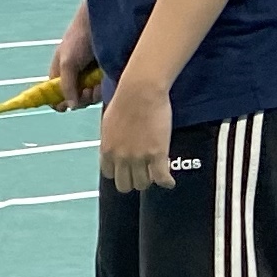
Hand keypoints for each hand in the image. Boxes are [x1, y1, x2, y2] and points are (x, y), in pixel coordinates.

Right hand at [49, 3, 99, 110]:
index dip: (58, 102)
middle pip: (75, 100)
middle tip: (86, 90)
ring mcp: (90, 77)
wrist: (103, 22)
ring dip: (93, 93)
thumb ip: (66, 85)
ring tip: (97, 79)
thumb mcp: (68, 62)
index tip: (64, 106)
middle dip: (80, 99)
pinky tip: (105, 77)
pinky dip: (103, 89)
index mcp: (60, 72)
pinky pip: (103, 91)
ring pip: (90, 98)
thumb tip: (70, 107)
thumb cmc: (79, 38)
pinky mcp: (105, 76)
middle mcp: (75, 77)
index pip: (54, 95)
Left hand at [98, 71, 174, 193]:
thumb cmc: (126, 100)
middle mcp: (121, 157)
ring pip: (143, 184)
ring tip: (156, 172)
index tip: (127, 169)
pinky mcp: (157, 154)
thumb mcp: (109, 124)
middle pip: (125, 185)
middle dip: (133, 180)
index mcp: (107, 150)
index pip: (109, 174)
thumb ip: (111, 140)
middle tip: (143, 173)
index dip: (120, 172)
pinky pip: (162, 178)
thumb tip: (115, 147)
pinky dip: (166, 183)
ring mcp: (139, 158)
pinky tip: (169, 182)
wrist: (141, 91)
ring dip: (150, 179)